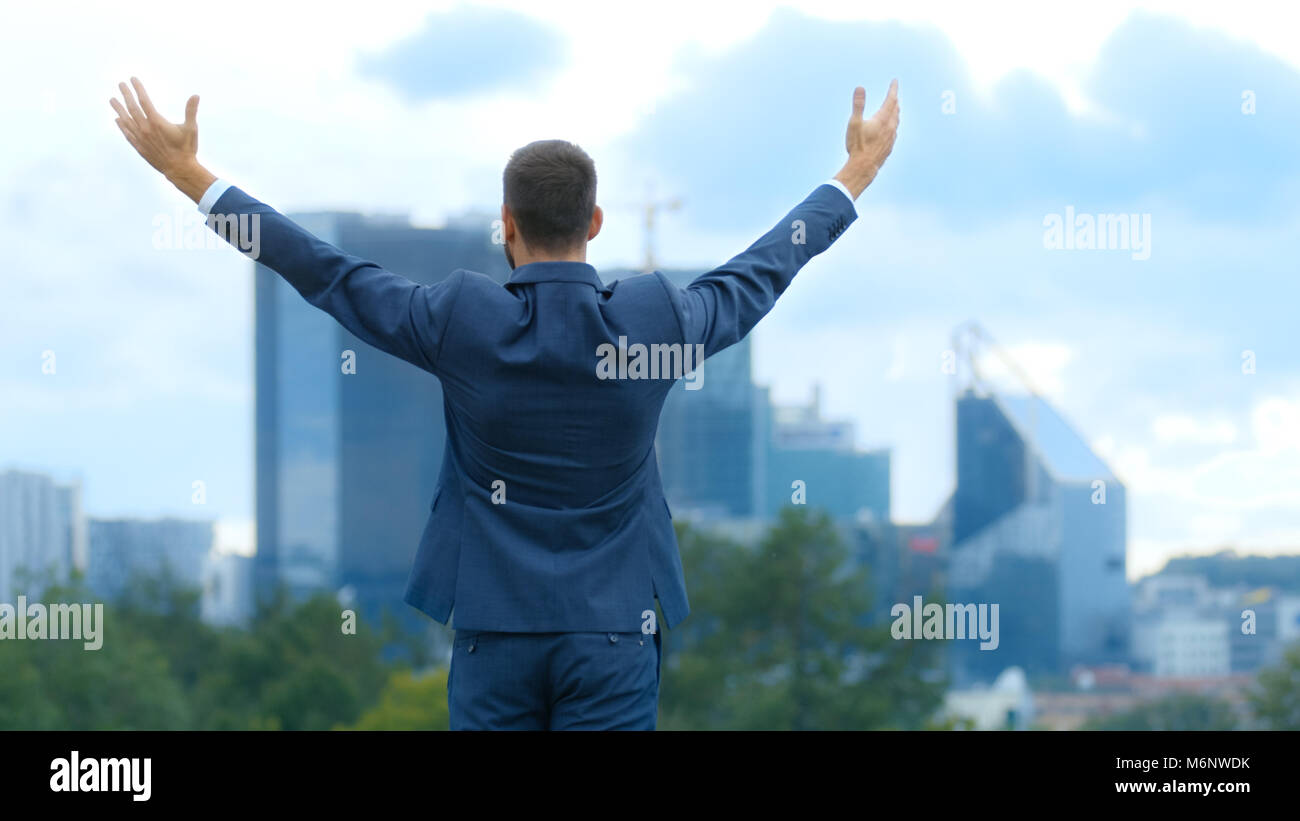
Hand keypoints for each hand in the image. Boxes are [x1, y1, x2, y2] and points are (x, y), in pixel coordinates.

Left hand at [110, 77, 214, 201]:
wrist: (179, 169)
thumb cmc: (187, 148)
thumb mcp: (191, 128)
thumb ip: (191, 111)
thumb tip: (196, 95)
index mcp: (157, 122)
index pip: (144, 101)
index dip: (138, 89)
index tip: (133, 79)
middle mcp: (145, 128)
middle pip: (132, 108)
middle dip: (126, 95)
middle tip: (120, 84)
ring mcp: (140, 138)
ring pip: (126, 120)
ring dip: (119, 109)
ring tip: (112, 100)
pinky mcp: (139, 147)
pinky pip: (127, 133)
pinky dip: (121, 125)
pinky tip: (117, 119)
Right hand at [834, 80, 899, 198]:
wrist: (863, 167)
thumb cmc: (857, 145)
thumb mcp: (854, 123)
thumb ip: (858, 105)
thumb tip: (860, 88)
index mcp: (882, 119)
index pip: (891, 100)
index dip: (893, 89)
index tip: (895, 81)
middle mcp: (890, 127)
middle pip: (896, 109)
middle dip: (895, 99)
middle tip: (894, 93)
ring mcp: (891, 137)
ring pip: (897, 120)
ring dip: (896, 111)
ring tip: (895, 107)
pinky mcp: (889, 146)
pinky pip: (895, 131)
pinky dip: (894, 124)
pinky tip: (891, 128)